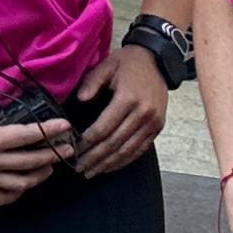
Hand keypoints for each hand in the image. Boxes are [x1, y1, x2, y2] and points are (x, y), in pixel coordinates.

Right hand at [0, 105, 79, 204]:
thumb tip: (13, 98)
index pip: (28, 136)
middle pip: (30, 161)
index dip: (49, 131)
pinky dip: (16, 193)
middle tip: (68, 149)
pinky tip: (23, 185)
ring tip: (49, 167)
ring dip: (39, 175)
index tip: (65, 127)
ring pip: (21, 183)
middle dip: (53, 154)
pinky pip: (2, 197)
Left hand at [67, 46, 169, 176]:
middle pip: (115, 143)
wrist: (157, 60)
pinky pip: (140, 149)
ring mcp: (152, 122)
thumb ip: (92, 82)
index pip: (104, 128)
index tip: (76, 150)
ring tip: (93, 171)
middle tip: (80, 168)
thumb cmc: (129, 62)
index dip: (88, 142)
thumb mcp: (107, 65)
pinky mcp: (157, 127)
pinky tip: (112, 165)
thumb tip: (80, 99)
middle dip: (95, 158)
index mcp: (128, 98)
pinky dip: (125, 160)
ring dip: (109, 164)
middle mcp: (143, 113)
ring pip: (127, 150)